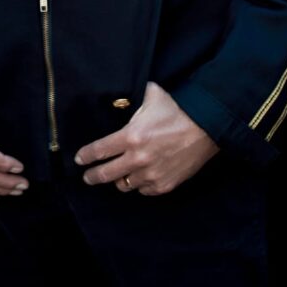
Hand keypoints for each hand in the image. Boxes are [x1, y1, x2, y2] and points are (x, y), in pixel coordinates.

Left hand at [73, 80, 220, 194]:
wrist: (206, 126)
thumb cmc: (177, 108)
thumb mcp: (151, 95)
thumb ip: (132, 98)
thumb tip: (120, 96)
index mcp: (131, 136)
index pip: (99, 150)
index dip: (86, 156)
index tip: (79, 159)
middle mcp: (138, 159)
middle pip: (106, 174)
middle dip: (93, 176)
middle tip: (87, 176)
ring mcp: (151, 175)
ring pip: (125, 185)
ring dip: (119, 180)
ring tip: (117, 175)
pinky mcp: (165, 185)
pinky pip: (144, 191)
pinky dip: (139, 185)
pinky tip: (139, 178)